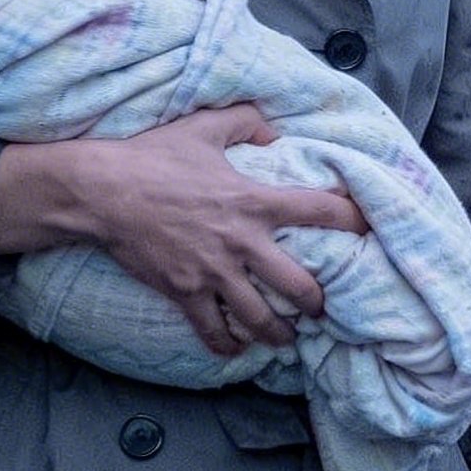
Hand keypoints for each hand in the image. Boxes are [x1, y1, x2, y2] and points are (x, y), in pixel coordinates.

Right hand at [0, 103, 366, 352]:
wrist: (102, 192)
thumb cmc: (153, 156)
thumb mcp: (203, 127)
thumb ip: (246, 121)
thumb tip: (274, 129)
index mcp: (253, 201)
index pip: (319, 211)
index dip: (351, 220)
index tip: (368, 230)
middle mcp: (242, 242)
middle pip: (299, 287)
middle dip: (317, 303)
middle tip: (323, 308)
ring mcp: (214, 273)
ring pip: (261, 319)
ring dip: (278, 334)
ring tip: (286, 338)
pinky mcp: (185, 293)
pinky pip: (214, 331)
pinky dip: (227, 346)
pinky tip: (235, 349)